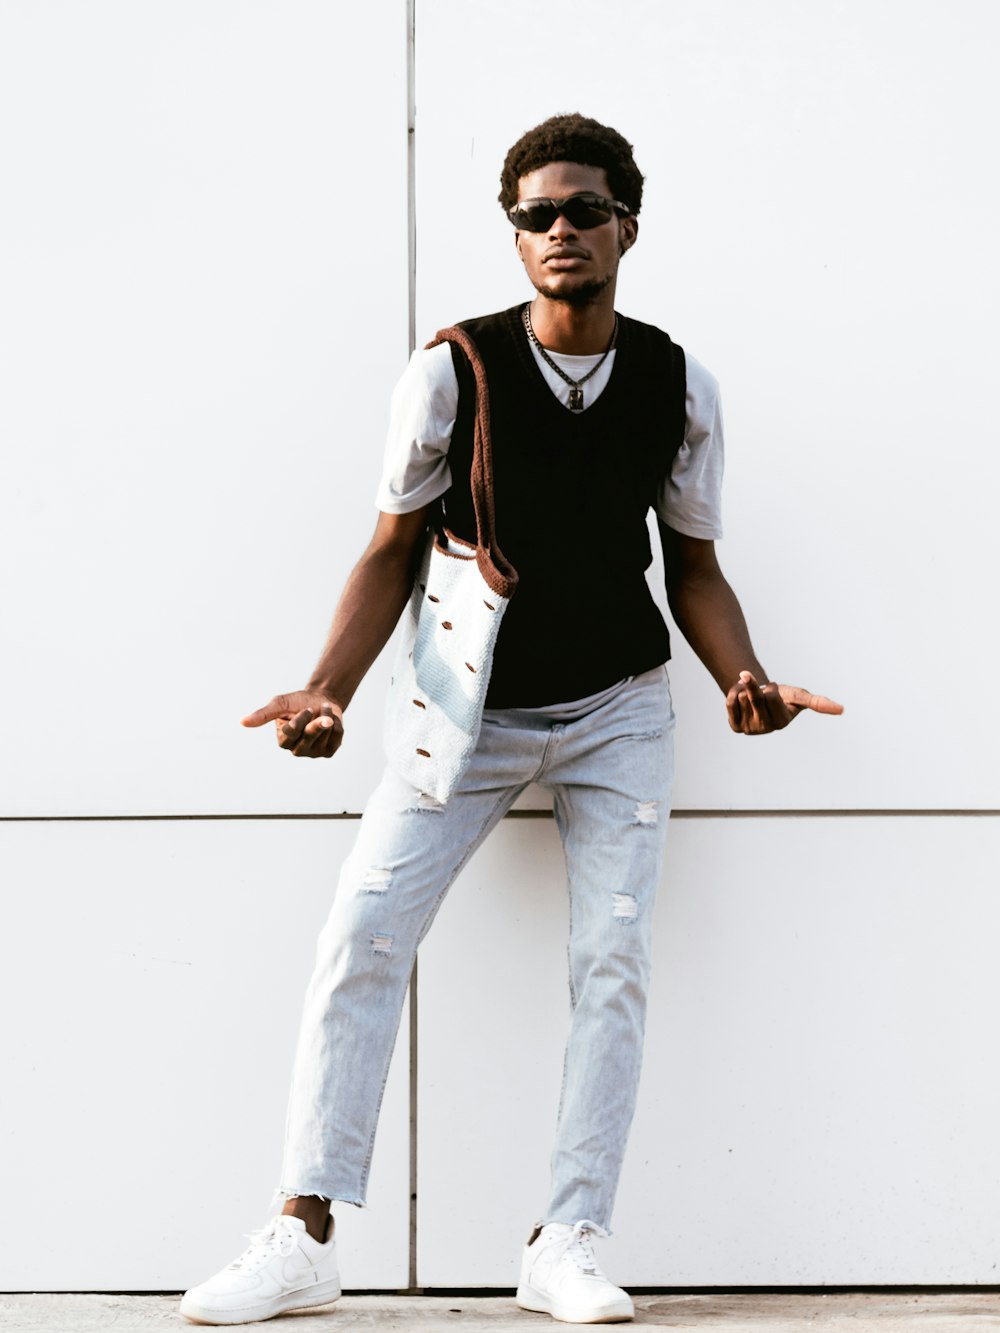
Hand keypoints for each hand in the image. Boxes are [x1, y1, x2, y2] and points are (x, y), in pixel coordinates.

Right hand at [241, 691, 343, 757]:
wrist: (321, 699)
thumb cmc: (298, 702)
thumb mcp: (280, 704)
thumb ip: (263, 714)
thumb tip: (242, 722)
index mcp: (283, 740)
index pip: (292, 732)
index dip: (300, 718)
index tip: (304, 708)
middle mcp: (296, 750)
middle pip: (308, 736)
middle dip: (315, 720)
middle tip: (314, 708)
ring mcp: (314, 752)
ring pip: (324, 734)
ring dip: (326, 717)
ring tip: (322, 711)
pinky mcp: (329, 751)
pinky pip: (336, 736)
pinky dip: (336, 724)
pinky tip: (330, 720)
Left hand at [726, 670, 843, 734]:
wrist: (757, 696)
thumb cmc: (781, 696)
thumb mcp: (798, 696)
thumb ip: (817, 702)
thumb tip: (842, 710)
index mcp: (782, 723)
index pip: (771, 696)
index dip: (770, 687)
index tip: (774, 690)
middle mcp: (765, 729)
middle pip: (755, 697)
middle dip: (755, 685)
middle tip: (759, 688)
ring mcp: (749, 729)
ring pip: (741, 697)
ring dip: (745, 689)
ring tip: (751, 694)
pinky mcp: (735, 726)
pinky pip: (730, 702)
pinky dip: (734, 692)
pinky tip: (741, 699)